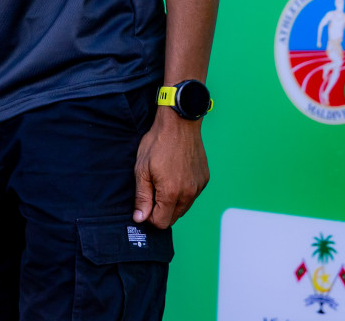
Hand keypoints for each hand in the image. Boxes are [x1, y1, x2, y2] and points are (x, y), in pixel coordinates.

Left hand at [132, 108, 208, 228]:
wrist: (179, 123)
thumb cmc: (158, 143)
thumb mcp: (142, 169)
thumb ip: (142, 197)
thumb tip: (140, 218)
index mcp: (171, 193)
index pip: (161, 222)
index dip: (149, 216)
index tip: (144, 204)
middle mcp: (188, 194)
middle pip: (173, 218)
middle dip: (160, 211)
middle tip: (152, 190)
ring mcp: (199, 187)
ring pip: (183, 208)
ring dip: (172, 202)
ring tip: (163, 181)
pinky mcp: (204, 179)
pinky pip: (192, 195)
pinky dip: (183, 192)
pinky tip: (175, 176)